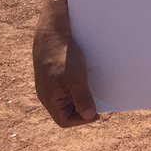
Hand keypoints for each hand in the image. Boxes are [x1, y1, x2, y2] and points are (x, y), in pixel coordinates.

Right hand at [32, 0, 97, 126]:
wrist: (53, 29)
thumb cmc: (62, 55)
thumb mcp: (75, 79)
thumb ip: (82, 99)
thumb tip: (90, 116)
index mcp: (49, 98)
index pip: (65, 121)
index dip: (82, 120)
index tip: (98, 110)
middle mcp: (49, 93)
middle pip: (68, 109)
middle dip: (85, 106)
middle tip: (101, 98)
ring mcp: (52, 81)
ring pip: (70, 95)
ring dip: (85, 94)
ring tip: (97, 86)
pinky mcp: (57, 70)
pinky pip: (70, 83)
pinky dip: (81, 83)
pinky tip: (91, 74)